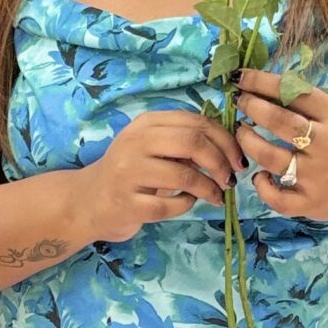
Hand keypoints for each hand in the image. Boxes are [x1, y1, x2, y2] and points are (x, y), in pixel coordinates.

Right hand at [74, 106, 246, 242]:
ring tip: (216, 196)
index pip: (197, 122)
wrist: (88, 201)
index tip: (238, 159)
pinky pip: (170, 205)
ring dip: (209, 188)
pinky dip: (187, 204)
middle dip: (220, 162)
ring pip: (184, 175)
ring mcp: (128, 172)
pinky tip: (187, 203)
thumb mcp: (154, 147)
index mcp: (147, 123)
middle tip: (229, 179)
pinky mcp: (127, 203)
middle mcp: (135, 142)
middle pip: (193, 142)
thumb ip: (185, 142)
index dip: (226, 141)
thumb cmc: (131, 172)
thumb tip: (231, 148)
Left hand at [233, 67, 327, 225]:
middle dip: (252, 107)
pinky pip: (276, 196)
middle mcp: (327, 145)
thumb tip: (259, 84)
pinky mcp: (309, 202)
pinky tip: (260, 175)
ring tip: (242, 132)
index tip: (241, 77)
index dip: (262, 82)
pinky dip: (261, 185)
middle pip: (280, 122)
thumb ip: (304, 102)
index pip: (294, 93)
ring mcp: (317, 176)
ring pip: (270, 157)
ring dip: (248, 141)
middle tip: (240, 102)